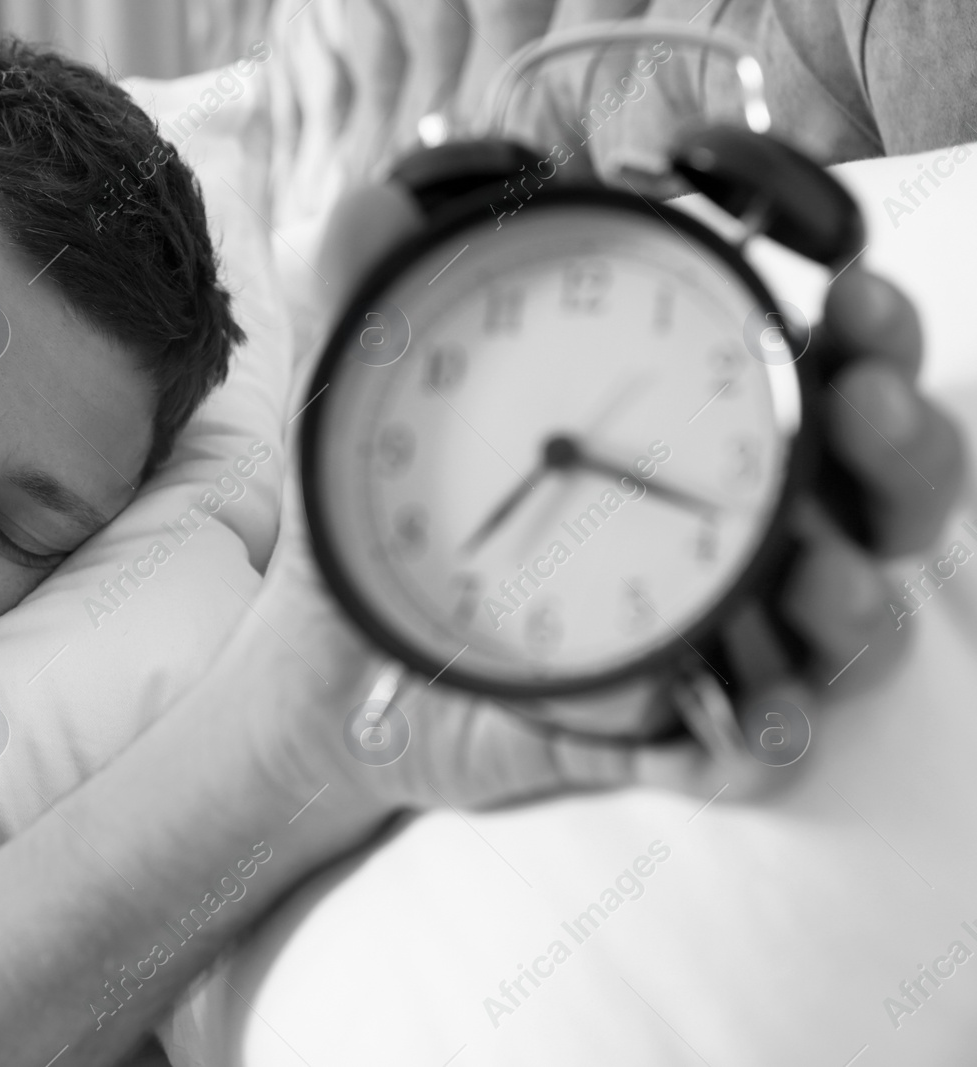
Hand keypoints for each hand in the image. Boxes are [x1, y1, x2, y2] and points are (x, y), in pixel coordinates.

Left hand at [255, 177, 965, 816]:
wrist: (328, 664)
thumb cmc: (376, 518)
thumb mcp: (361, 402)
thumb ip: (373, 297)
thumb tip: (373, 200)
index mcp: (686, 425)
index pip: (818, 367)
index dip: (868, 333)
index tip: (854, 297)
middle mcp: (726, 521)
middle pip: (879, 484)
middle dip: (905, 446)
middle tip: (865, 410)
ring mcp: (712, 628)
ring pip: (849, 617)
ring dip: (858, 595)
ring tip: (821, 580)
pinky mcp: (672, 726)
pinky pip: (754, 743)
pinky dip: (766, 734)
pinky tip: (757, 724)